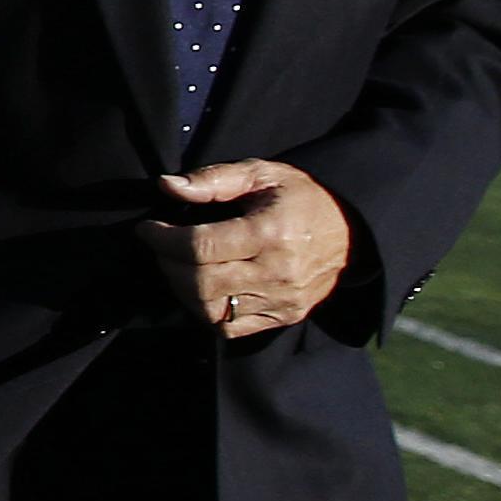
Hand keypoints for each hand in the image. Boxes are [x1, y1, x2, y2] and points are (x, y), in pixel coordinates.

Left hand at [139, 160, 350, 341]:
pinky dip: (204, 311)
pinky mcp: (285, 316)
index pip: (200, 246)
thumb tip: (167, 187)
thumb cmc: (300, 197)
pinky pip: (230, 327)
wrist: (353, 229)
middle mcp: (278, 272)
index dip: (162, 239)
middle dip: (167, 264)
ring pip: (210, 309)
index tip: (147, 229)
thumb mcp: (261, 173)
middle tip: (160, 247)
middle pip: (200, 282)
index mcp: (271, 233)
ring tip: (178, 266)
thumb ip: (213, 179)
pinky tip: (201, 288)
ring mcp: (283, 299)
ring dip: (181, 289)